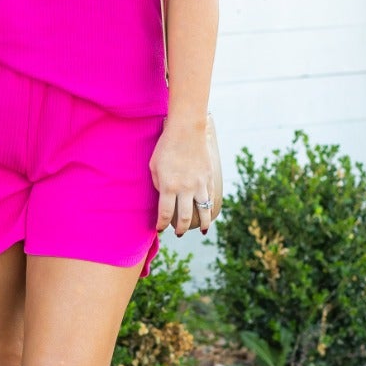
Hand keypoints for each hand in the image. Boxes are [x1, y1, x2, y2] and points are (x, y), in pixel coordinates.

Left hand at [150, 120, 212, 237]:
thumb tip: (165, 197)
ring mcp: (199, 184)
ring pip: (203, 211)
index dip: (162, 225)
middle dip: (181, 229)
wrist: (187, 131)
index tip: (160, 229)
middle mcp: (185, 188)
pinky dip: (210, 208)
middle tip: (179, 233)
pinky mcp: (209, 178)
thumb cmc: (166, 147)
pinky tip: (209, 213)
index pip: (165, 214)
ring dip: (203, 224)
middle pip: (185, 218)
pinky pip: (210, 198)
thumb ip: (159, 184)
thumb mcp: (154, 166)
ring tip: (202, 231)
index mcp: (169, 186)